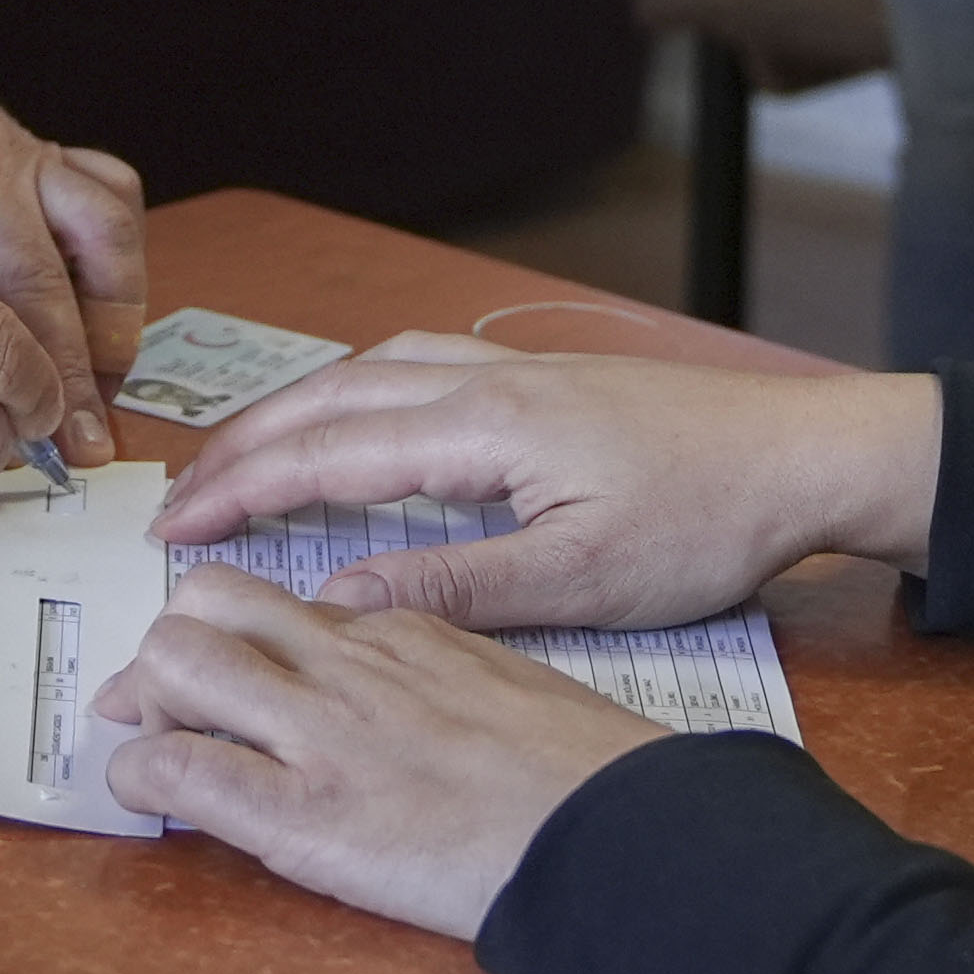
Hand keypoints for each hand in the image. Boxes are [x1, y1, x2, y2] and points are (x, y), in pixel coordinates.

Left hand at [0, 0, 142, 465]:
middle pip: (36, 288)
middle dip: (62, 380)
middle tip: (74, 453)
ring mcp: (11, 151)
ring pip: (91, 243)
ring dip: (105, 328)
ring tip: (101, 397)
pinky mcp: (36, 142)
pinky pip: (108, 197)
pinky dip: (121, 260)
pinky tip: (110, 320)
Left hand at [95, 564, 665, 938]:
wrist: (615, 837)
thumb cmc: (584, 778)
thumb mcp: (510, 688)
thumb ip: (438, 673)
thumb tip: (398, 690)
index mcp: (406, 632)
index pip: (284, 604)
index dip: (238, 639)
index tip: (229, 677)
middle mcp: (351, 663)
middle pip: (209, 602)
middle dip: (172, 650)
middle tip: (170, 706)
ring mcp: (323, 733)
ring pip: (177, 661)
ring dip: (148, 703)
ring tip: (158, 747)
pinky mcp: (305, 814)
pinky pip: (182, 773)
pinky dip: (142, 780)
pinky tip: (149, 798)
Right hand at [149, 334, 942, 629]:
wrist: (803, 454)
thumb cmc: (704, 522)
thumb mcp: (578, 582)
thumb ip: (450, 590)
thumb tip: (333, 605)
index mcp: (483, 427)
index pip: (326, 453)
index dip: (240, 491)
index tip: (170, 527)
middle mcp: (485, 381)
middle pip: (331, 398)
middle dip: (242, 445)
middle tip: (172, 495)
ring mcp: (516, 369)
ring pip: (370, 372)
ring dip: (294, 410)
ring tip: (239, 457)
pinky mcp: (545, 378)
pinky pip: (416, 368)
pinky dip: (356, 391)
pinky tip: (357, 418)